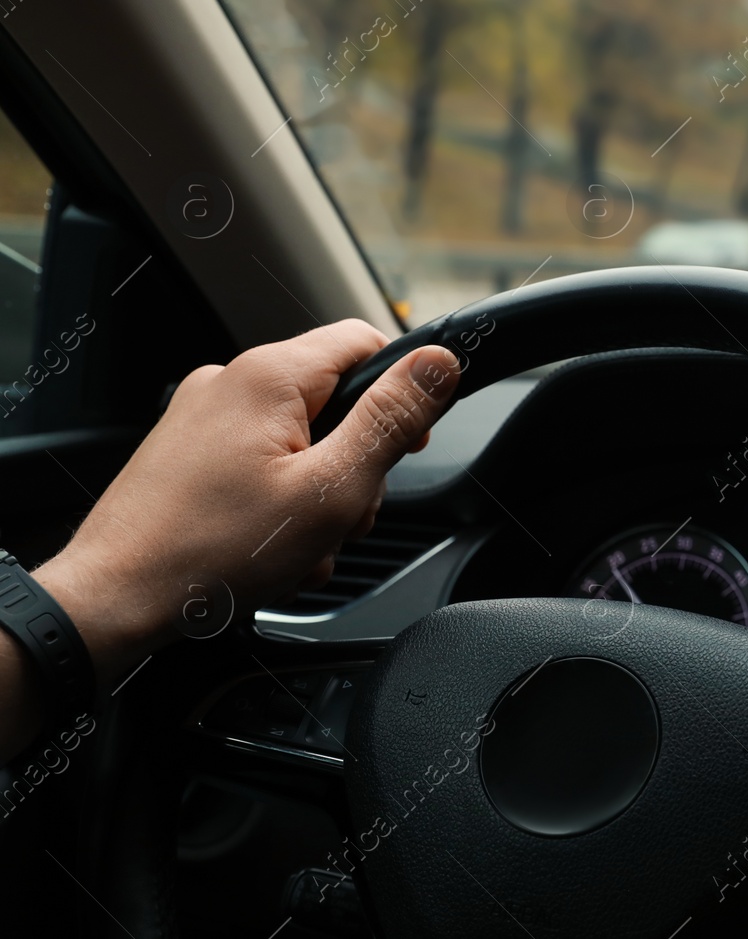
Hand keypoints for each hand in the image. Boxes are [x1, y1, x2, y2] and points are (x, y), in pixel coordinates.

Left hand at [33, 320, 459, 681]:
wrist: (112, 600)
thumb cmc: (211, 551)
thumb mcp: (331, 489)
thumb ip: (391, 421)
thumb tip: (440, 364)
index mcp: (269, 377)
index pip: (367, 342)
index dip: (403, 392)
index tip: (406, 447)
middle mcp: (231, 382)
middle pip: (336, 400)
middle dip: (355, 463)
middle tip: (343, 517)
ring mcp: (203, 418)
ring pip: (301, 439)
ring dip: (319, 494)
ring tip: (300, 546)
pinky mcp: (187, 453)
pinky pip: (262, 463)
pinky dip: (280, 504)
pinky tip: (271, 551)